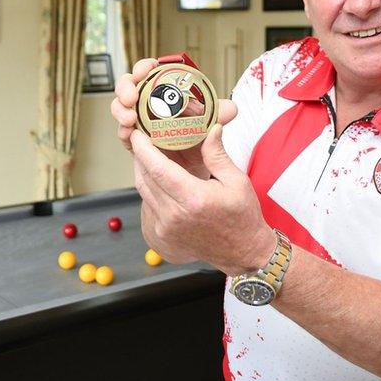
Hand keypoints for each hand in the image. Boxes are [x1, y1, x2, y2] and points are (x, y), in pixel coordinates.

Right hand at [110, 58, 237, 178]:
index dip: (145, 67)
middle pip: (129, 88)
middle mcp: (149, 105)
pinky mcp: (135, 143)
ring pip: (121, 109)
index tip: (147, 69)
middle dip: (126, 87)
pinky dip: (124, 131)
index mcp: (165, 93)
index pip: (150, 73)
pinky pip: (124, 134)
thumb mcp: (210, 125)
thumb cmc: (200, 141)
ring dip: (121, 110)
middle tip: (131, 96)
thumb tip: (230, 109)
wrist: (197, 170)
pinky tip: (129, 132)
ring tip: (130, 118)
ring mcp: (140, 123)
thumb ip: (219, 115)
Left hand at [131, 123, 274, 275]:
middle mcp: (175, 215)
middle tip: (142, 139)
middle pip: (145, 178)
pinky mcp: (163, 235)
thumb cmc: (243, 217)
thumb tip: (211, 128)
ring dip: (142, 171)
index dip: (143, 149)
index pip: (158, 168)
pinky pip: (148, 205)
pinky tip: (157, 178)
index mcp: (194, 199)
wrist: (242, 252)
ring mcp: (167, 228)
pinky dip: (149, 188)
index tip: (138, 134)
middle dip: (140, 156)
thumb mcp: (237, 181)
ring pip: (143, 191)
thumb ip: (217, 154)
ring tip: (148, 155)